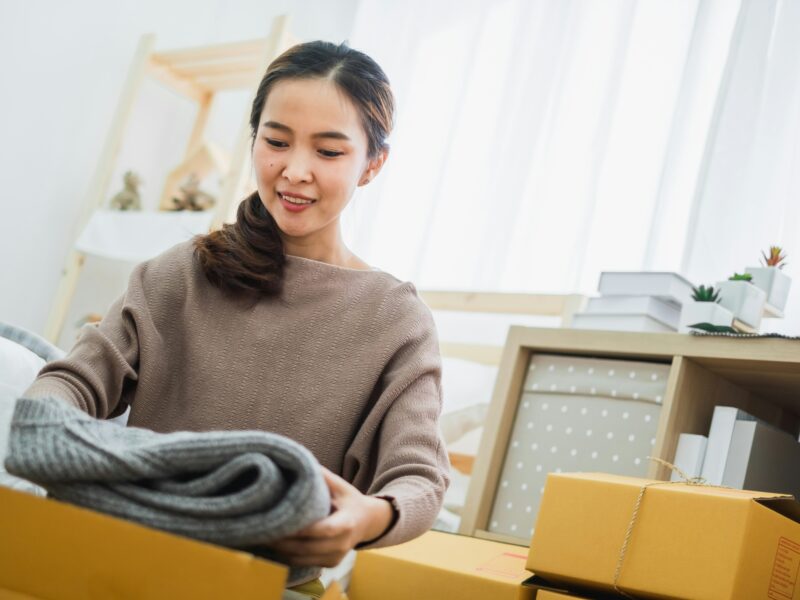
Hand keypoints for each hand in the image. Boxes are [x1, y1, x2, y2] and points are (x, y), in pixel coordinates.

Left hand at [268, 467, 394, 567]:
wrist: (368, 521)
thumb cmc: (350, 500)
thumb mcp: (340, 485)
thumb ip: (321, 475)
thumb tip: (298, 460)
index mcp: (346, 523)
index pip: (322, 530)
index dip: (301, 530)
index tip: (280, 522)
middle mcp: (342, 544)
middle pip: (307, 548)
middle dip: (283, 541)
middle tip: (260, 530)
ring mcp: (336, 557)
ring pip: (302, 559)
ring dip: (281, 551)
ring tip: (262, 538)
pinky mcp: (330, 564)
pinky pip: (304, 563)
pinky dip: (287, 556)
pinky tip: (274, 546)